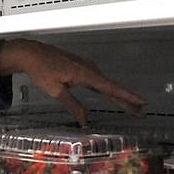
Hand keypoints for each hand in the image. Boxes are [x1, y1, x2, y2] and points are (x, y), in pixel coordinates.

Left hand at [0, 39, 145, 125]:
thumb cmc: (41, 70)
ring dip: (118, 95)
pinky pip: (99, 81)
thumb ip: (72, 105)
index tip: (141, 103)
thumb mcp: (56, 91)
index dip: (127, 97)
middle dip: (127, 100)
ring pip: (106, 84)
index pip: (111, 89)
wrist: (32, 53)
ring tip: (131, 107)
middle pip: (112, 88)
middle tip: (141, 111)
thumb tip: (84, 120)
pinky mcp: (82, 68)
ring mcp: (87, 67)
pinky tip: (112, 96)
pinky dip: (108, 89)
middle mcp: (90, 69)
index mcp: (86, 74)